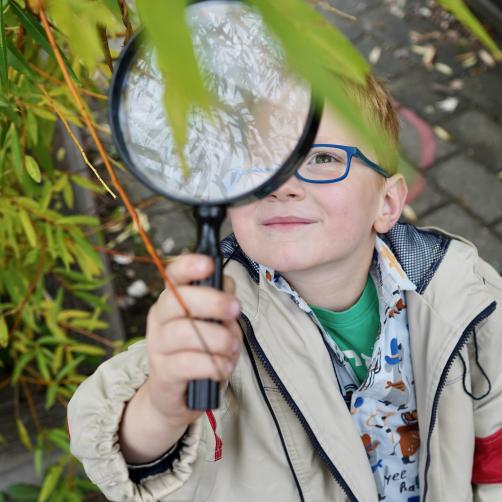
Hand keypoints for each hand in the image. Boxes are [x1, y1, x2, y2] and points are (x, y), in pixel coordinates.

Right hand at [144, 253, 241, 428]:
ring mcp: (157, 347)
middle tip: (235, 310)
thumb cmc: (202, 352)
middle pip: (177, 300)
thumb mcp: (216, 323)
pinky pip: (188, 363)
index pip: (173, 275)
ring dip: (218, 338)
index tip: (208, 263)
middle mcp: (159, 319)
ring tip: (232, 347)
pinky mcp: (163, 374)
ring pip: (184, 333)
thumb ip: (222, 303)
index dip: (188, 266)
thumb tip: (228, 286)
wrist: (180, 396)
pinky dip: (213, 364)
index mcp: (172, 300)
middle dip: (212, 302)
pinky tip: (224, 366)